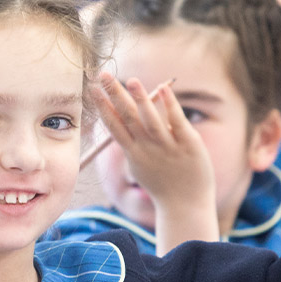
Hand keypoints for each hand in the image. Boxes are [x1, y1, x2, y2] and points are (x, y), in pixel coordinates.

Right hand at [94, 74, 215, 210]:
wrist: (185, 206)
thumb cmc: (163, 184)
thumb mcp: (141, 165)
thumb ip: (134, 144)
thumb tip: (124, 123)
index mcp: (133, 152)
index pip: (114, 125)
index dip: (102, 106)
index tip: (91, 89)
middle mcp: (147, 148)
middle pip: (127, 117)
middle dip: (114, 95)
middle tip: (103, 75)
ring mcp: (167, 146)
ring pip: (150, 119)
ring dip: (140, 99)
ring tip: (131, 80)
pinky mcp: (189, 144)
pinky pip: (177, 122)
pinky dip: (169, 105)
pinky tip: (164, 89)